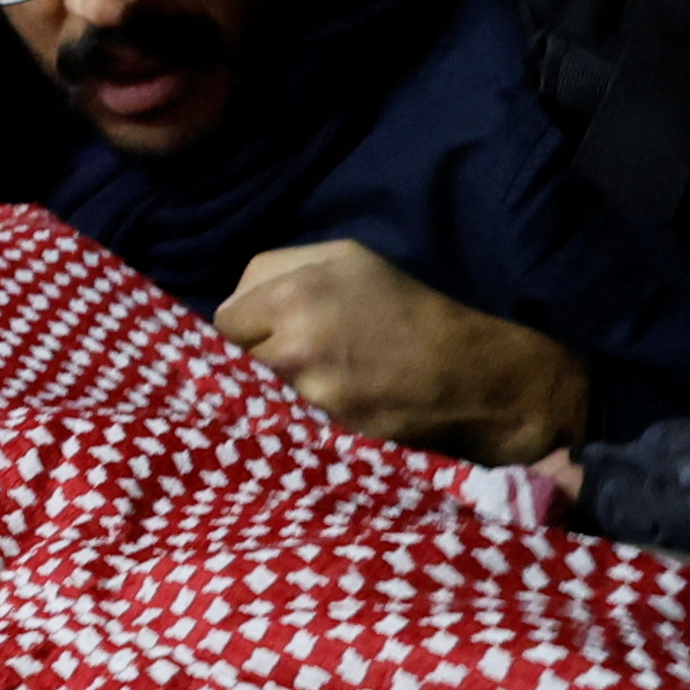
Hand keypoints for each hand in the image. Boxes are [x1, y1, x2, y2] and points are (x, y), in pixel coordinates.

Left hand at [214, 241, 592, 464]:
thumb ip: (276, 270)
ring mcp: (310, 394)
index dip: (246, 328)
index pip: (224, 323)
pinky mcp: (327, 431)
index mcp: (292, 294)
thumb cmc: (402, 304)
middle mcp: (293, 345)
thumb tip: (231, 304)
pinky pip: (290, 423)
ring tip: (317, 382)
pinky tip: (331, 405)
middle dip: (257, 361)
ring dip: (278, 391)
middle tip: (294, 358)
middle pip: (236, 364)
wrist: (465, 370)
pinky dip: (301, 417)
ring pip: (261, 396)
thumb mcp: (344, 258)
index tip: (268, 331)